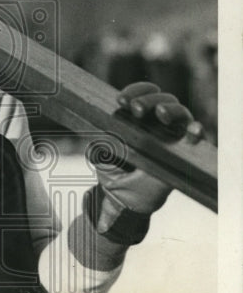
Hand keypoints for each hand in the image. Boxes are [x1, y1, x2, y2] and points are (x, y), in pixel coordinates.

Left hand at [96, 82, 203, 218]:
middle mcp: (157, 123)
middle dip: (148, 100)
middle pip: (161, 99)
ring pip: (180, 111)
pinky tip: (192, 131)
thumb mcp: (101, 156)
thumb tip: (96, 140)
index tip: (120, 101)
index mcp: (137, 119)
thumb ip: (100, 143)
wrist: (124, 200)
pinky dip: (197, 130)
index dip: (134, 92)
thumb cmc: (114, 174)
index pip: (140, 95)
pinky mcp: (185, 150)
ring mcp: (173, 135)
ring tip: (161, 114)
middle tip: (137, 109)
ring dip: (171, 109)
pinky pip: (197, 136)